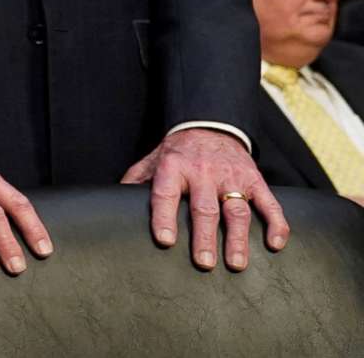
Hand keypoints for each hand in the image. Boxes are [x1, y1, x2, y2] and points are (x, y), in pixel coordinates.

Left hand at [120, 126, 288, 271]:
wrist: (209, 124)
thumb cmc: (177, 152)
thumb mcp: (153, 159)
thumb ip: (136, 180)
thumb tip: (112, 204)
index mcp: (173, 166)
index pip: (165, 193)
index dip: (164, 217)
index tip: (165, 240)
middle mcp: (203, 172)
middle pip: (204, 208)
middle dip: (204, 237)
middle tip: (203, 263)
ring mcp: (232, 177)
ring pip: (237, 210)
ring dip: (237, 238)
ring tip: (235, 263)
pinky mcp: (255, 180)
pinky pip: (269, 203)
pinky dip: (276, 224)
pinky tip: (274, 244)